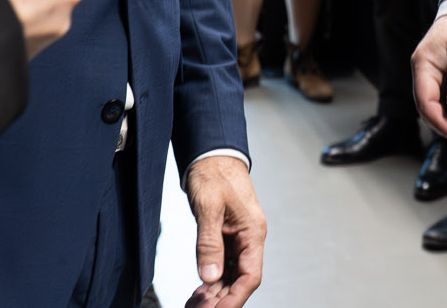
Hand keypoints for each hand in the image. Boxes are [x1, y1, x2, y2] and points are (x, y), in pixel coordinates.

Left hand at [186, 155, 265, 307]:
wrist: (210, 153)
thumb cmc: (214, 172)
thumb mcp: (209, 207)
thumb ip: (209, 242)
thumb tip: (209, 275)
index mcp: (252, 231)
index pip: (250, 275)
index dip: (235, 298)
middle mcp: (248, 238)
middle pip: (239, 280)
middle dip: (221, 299)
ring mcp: (236, 238)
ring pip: (229, 275)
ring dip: (213, 293)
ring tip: (194, 305)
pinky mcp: (225, 236)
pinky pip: (221, 265)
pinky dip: (210, 280)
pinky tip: (197, 291)